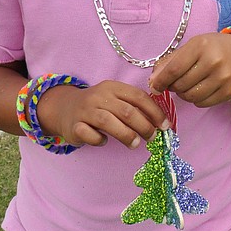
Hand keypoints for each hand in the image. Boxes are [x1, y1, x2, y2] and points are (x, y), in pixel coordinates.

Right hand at [37, 81, 166, 149]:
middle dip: (144, 126)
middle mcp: (99, 96)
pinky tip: (104, 141)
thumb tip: (160, 124)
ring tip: (135, 144)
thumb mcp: (115, 99)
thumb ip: (133, 107)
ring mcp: (85, 110)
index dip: (154, 112)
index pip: (138, 97)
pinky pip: (89, 134)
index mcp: (113, 87)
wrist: (64, 107)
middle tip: (152, 137)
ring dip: (126, 135)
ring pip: (108, 122)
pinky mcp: (74, 125)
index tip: (165, 126)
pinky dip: (99, 140)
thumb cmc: (98, 106)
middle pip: (126, 111)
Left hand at [149, 33, 230, 106]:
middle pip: (181, 84)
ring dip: (183, 94)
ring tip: (186, 86)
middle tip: (174, 83)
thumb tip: (153, 81)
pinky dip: (195, 100)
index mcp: (200, 46)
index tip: (154, 86)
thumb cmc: (212, 48)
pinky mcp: (228, 91)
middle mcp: (213, 61)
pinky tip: (198, 90)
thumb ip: (170, 62)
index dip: (160, 81)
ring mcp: (223, 78)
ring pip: (191, 96)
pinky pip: (202, 103)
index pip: (174, 69)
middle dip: (172, 87)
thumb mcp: (192, 47)